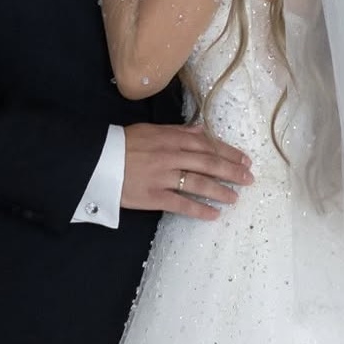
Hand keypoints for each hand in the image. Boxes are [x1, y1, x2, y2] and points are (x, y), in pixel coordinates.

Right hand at [121, 123, 253, 221]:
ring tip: (235, 197)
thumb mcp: (152, 130)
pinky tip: (214, 214)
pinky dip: (199, 209)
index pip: (207, 145)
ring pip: (199, 183)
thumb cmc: (122, 143)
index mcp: (172, 138)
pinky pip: (181, 204)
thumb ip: (178, 131)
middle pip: (209, 163)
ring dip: (221, 191)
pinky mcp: (153, 196)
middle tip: (249, 178)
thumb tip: (201, 131)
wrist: (95, 159)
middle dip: (232, 171)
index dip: (228, 153)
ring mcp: (163, 177)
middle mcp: (171, 156)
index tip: (244, 159)